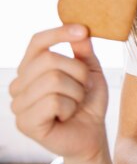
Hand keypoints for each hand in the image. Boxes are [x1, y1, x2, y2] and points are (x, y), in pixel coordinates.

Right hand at [9, 24, 108, 163]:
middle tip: (83, 88)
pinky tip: (66, 116)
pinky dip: (70, 107)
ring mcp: (18, 104)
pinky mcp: (25, 123)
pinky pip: (53, 102)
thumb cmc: (87, 102)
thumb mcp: (90, 71)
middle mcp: (18, 84)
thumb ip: (83, 50)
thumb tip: (80, 29)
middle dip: (78, 72)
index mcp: (30, 68)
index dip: (59, 33)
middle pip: (49, 59)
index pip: (37, 41)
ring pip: (54, 80)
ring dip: (76, 92)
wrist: (92, 133)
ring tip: (75, 103)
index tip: (83, 30)